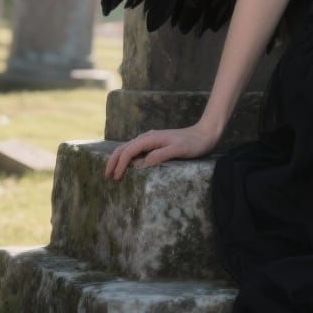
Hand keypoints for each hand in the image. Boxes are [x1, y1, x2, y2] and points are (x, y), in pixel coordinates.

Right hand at [104, 123, 219, 181]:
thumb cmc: (194, 143)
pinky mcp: (155, 144)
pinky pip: (136, 150)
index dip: (120, 164)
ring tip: (113, 173)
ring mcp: (151, 140)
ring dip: (118, 159)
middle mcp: (148, 137)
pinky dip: (127, 158)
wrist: (205, 134)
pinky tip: (128, 166)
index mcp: (150, 138)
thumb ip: (162, 155)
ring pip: (128, 148)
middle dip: (113, 161)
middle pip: (124, 148)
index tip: (116, 178)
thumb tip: (143, 163)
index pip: (129, 151)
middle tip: (107, 177)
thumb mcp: (179, 150)